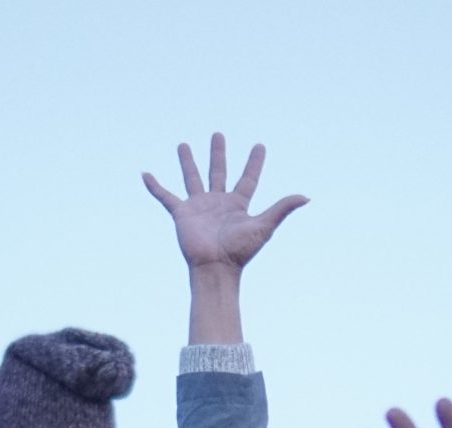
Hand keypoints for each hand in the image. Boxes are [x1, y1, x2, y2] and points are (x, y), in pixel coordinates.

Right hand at [143, 135, 306, 346]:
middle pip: (218, 171)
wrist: (215, 268)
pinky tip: (145, 174)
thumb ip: (282, 209)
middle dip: (218, 153)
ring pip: (192, 177)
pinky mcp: (182, 213)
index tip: (260, 146)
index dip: (255, 162)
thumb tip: (306, 197)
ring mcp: (199, 206)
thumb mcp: (264, 226)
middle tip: (218, 135)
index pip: (248, 178)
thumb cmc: (240, 251)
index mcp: (238, 204)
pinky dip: (155, 187)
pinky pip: (166, 197)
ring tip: (183, 145)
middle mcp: (218, 202)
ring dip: (188, 162)